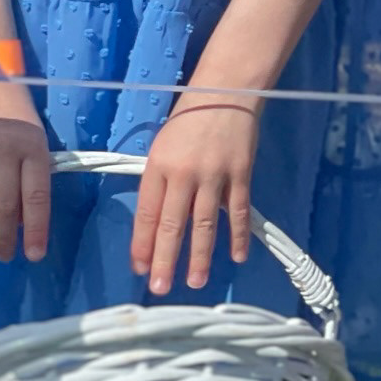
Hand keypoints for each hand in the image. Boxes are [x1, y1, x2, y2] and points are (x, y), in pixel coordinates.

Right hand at [0, 76, 50, 264]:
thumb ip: (30, 179)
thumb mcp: (34, 143)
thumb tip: (21, 225)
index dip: (36, 228)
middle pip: (4, 203)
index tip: (33, 256)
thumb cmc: (17, 118)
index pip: (36, 196)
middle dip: (3, 237)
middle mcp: (5, 149)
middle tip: (1, 258)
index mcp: (33, 148)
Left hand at [131, 94, 258, 295]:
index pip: (147, 214)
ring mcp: (215, 175)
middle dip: (165, 260)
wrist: (225, 91)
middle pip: (173, 225)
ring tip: (195, 282)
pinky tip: (236, 257)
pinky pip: (239, 211)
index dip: (142, 245)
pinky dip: (238, 236)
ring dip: (200, 257)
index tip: (140, 269)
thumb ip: (159, 183)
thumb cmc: (188, 119)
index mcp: (159, 166)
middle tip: (160, 288)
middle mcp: (184, 174)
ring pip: (205, 224)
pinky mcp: (241, 173)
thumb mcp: (162, 147)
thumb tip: (155, 224)